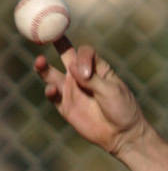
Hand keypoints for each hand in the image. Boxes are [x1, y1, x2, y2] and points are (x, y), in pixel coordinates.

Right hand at [34, 40, 145, 155]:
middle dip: (53, 43)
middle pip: (64, 55)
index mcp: (97, 69)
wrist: (124, 136)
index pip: (84, 52)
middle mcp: (82, 76)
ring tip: (40, 62)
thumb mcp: (112, 91)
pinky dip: (50, 91)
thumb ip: (92, 79)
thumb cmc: (123, 110)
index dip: (82, 57)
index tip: (86, 73)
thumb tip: (71, 68)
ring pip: (51, 74)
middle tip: (42, 34)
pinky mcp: (66, 107)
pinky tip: (52, 90)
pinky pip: (53, 96)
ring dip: (43, 67)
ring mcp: (72, 91)